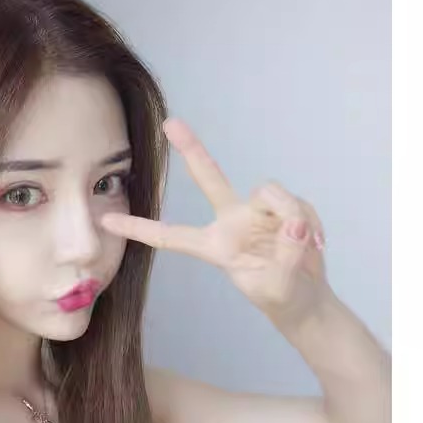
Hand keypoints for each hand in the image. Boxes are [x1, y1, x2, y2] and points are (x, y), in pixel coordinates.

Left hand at [100, 117, 330, 324]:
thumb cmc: (282, 297)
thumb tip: (294, 223)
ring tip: (306, 243)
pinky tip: (315, 242)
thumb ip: (286, 256)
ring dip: (292, 214)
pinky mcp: (285, 207)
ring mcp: (258, 211)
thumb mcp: (279, 288)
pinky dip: (311, 223)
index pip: (170, 237)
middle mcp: (232, 221)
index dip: (140, 228)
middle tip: (170, 124)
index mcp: (215, 246)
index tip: (106, 220)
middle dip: (192, 150)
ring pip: (271, 193)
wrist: (306, 298)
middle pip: (209, 179)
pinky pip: (299, 204)